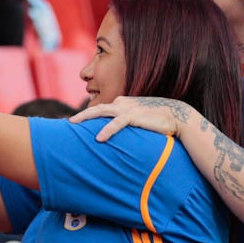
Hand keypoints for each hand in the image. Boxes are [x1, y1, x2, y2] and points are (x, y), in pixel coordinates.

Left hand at [70, 96, 192, 141]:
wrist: (177, 116)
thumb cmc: (158, 121)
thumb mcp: (139, 120)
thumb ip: (127, 124)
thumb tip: (117, 139)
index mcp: (122, 104)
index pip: (101, 109)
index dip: (87, 116)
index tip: (74, 124)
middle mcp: (122, 103)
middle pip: (96, 108)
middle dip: (80, 115)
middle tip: (66, 123)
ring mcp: (127, 108)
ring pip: (101, 111)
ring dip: (85, 117)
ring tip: (73, 124)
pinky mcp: (134, 116)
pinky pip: (117, 123)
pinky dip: (107, 130)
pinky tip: (99, 139)